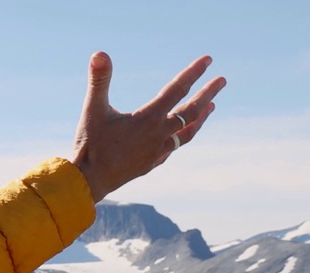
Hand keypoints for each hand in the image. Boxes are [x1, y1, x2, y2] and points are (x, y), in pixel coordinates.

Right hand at [71, 52, 225, 201]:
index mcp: (148, 118)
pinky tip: (180, 137)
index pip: (177, 90)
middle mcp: (159, 134)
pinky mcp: (150, 164)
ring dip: (201, 118)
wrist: (88, 181)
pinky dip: (181, 138)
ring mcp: (157, 152)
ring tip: (211, 108)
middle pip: (191, 112)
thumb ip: (99, 80)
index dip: (193, 73)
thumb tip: (99, 54)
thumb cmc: (89, 144)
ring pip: (187, 133)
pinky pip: (172, 149)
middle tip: (222, 81)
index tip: (208, 60)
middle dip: (207, 94)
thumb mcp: (93, 109)